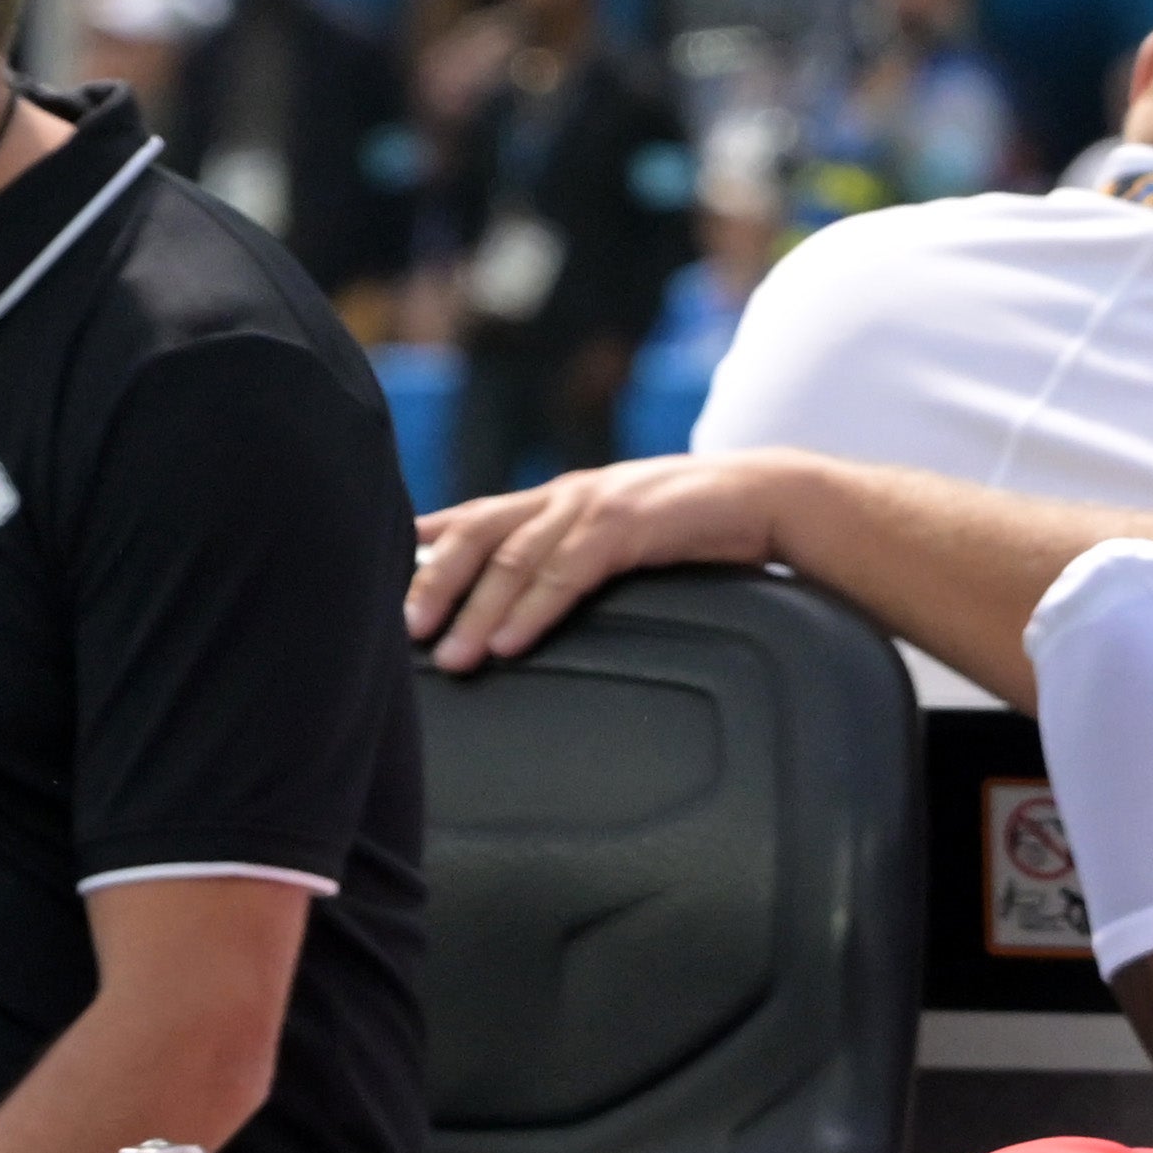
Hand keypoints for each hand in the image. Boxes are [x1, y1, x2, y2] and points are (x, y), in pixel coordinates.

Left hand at [405, 452, 798, 670]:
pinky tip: (512, 642)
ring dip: (479, 610)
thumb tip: (524, 606)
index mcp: (559, 501)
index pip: (475, 519)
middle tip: (405, 630)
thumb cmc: (697, 530)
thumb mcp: (621, 541)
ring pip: (517, 556)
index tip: (382, 583)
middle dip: (436, 582)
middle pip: (478, 533)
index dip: (425, 547)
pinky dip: (535, 608)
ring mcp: (598, 505)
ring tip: (454, 656)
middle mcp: (567, 496)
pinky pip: (570, 570)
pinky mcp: (632, 523)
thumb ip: (571, 561)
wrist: (771, 499)